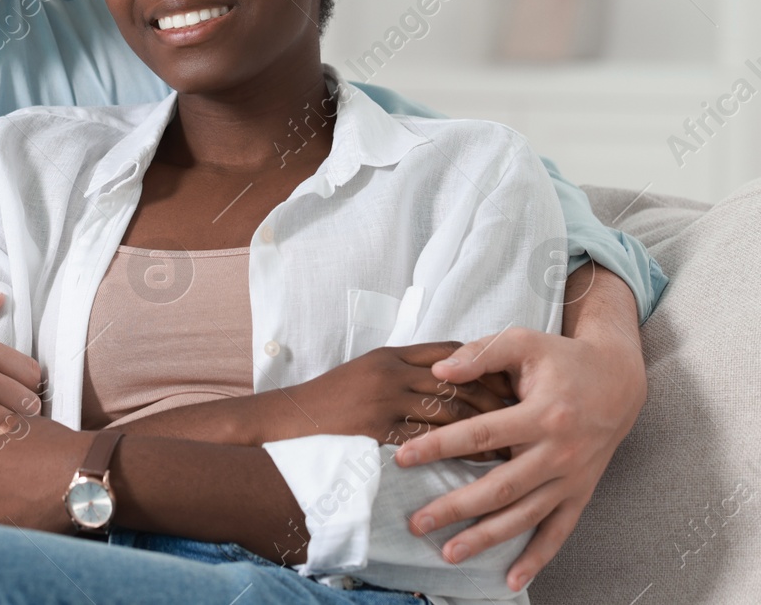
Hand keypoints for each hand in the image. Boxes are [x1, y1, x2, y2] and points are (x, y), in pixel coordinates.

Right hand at [269, 343, 511, 453]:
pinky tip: (480, 463)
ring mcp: (383, 400)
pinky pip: (430, 440)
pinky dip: (460, 451)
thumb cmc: (329, 403)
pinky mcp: (377, 430)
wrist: (285, 422)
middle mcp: (390, 371)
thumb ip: (403, 373)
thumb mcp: (365, 374)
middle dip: (497, 400)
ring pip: (450, 410)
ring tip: (515, 444)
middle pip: (458, 380)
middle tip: (528, 417)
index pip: (450, 350)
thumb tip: (449, 383)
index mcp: (389, 354)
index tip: (514, 381)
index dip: (486, 364)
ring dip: (487, 429)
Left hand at [393, 323, 645, 591]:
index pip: (482, 434)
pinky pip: (558, 532)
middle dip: (455, 507)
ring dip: (487, 538)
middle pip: (500, 487)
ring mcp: (571, 478)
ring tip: (449, 553)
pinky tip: (511, 579)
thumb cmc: (562, 359)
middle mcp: (558, 452)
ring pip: (525, 516)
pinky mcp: (581, 493)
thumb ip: (480, 354)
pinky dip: (537, 559)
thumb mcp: (523, 342)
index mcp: (542, 414)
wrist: (619, 381)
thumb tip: (438, 370)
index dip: (440, 446)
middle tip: (416, 522)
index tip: (403, 457)